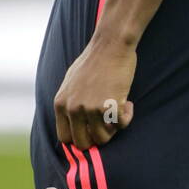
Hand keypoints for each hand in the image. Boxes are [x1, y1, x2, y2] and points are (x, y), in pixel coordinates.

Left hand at [54, 33, 135, 148]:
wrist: (111, 44)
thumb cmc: (94, 60)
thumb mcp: (70, 82)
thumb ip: (68, 103)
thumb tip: (72, 124)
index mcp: (60, 103)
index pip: (65, 138)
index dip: (80, 137)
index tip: (92, 130)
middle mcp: (73, 108)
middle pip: (83, 143)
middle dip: (97, 137)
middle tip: (107, 123)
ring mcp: (90, 109)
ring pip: (104, 138)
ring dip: (114, 128)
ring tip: (118, 110)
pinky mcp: (109, 106)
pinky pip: (121, 125)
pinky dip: (127, 118)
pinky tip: (128, 103)